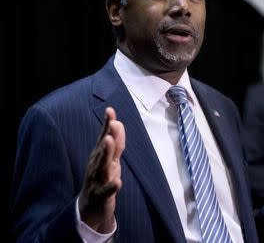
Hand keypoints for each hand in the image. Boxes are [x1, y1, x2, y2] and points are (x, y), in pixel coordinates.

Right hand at [79, 107, 124, 232]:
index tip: (110, 110)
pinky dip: (112, 186)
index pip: (103, 137)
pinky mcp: (101, 195)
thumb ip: (115, 143)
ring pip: (102, 167)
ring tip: (109, 142)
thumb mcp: (109, 159)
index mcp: (98, 156)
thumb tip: (118, 123)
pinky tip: (118, 182)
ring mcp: (97, 180)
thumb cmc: (100, 179)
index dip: (107, 124)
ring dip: (106, 154)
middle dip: (108, 136)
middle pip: (103, 149)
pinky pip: (107, 191)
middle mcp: (96, 165)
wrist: (90, 208)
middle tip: (114, 123)